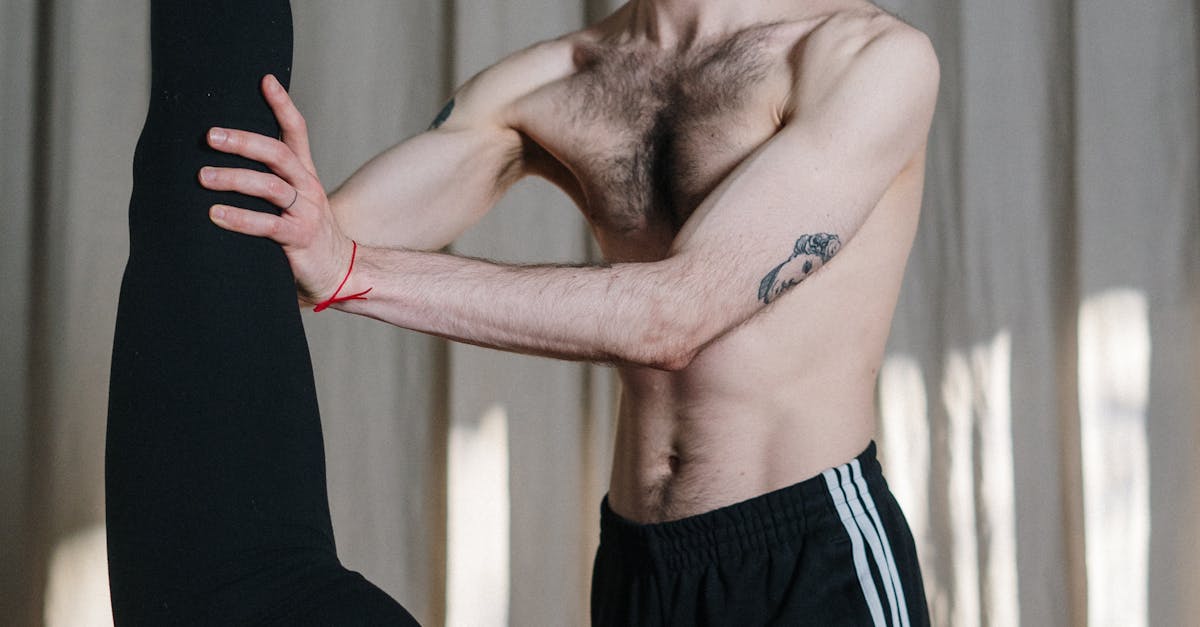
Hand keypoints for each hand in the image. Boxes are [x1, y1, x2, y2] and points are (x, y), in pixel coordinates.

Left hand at [199, 74, 350, 305]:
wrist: (342, 273)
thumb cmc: (308, 235)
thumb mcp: (295, 202)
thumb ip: (270, 182)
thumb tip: (222, 161)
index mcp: (306, 174)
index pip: (297, 131)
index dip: (282, 105)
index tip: (265, 80)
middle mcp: (308, 187)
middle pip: (278, 153)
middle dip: (243, 141)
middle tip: (210, 136)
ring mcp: (306, 212)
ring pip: (270, 186)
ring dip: (234, 178)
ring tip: (202, 177)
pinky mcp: (300, 238)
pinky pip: (267, 225)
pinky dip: (240, 218)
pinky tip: (216, 214)